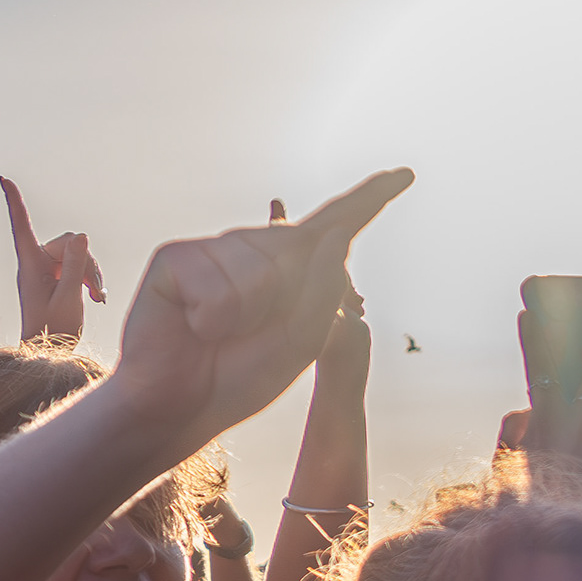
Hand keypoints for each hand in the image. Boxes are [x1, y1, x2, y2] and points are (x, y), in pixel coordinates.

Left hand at [0, 179, 104, 343]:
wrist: (50, 352)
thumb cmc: (51, 330)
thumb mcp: (68, 298)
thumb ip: (75, 266)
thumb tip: (81, 235)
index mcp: (29, 265)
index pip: (20, 226)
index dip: (14, 202)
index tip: (2, 179)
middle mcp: (35, 262)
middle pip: (68, 243)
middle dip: (86, 263)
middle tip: (94, 293)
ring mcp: (47, 268)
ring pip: (78, 253)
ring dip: (91, 273)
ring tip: (95, 299)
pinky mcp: (57, 275)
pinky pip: (79, 264)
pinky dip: (90, 279)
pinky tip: (96, 299)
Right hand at [104, 172, 413, 450]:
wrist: (180, 406)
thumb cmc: (238, 376)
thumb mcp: (302, 341)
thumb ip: (325, 290)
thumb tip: (332, 232)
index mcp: (291, 271)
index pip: (335, 226)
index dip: (370, 198)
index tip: (405, 174)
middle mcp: (253, 250)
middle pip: (298, 250)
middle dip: (282, 302)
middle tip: (244, 336)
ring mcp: (214, 250)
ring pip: (258, 268)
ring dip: (244, 314)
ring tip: (216, 332)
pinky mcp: (176, 258)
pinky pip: (215, 281)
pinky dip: (212, 316)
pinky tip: (194, 326)